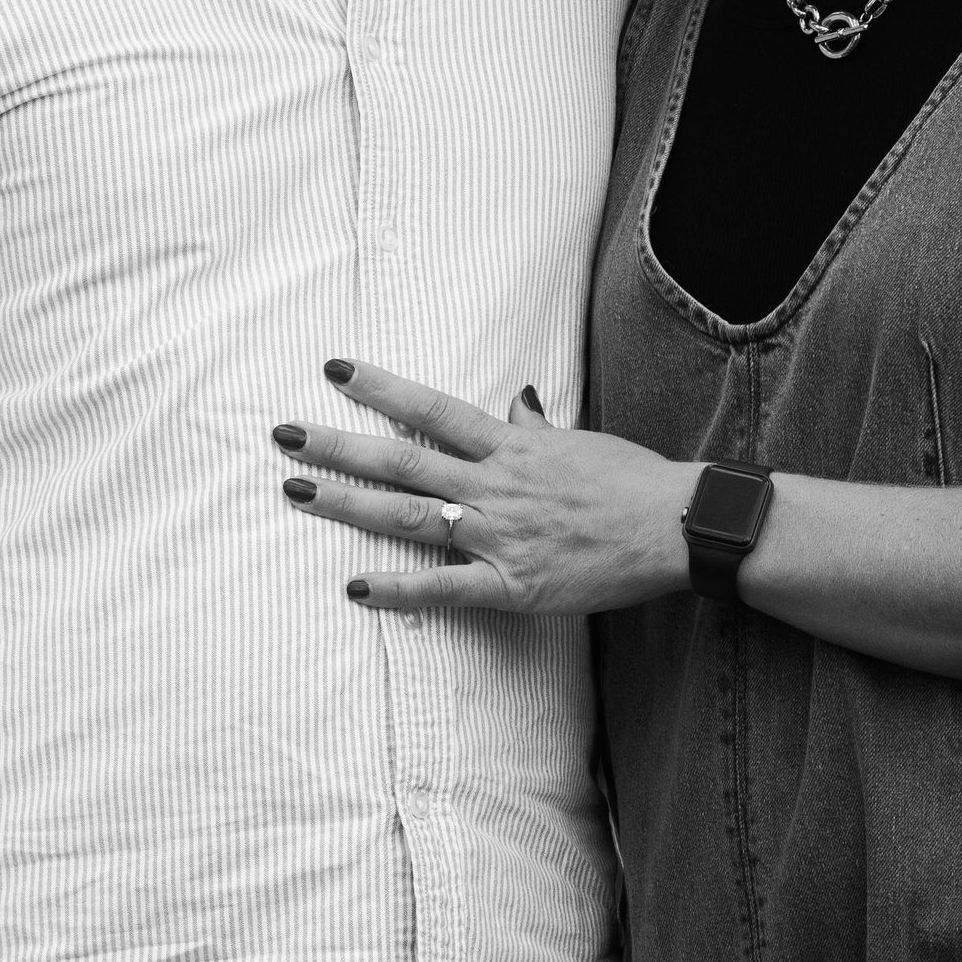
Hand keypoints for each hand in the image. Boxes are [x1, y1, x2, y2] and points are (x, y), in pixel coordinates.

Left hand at [276, 359, 695, 616]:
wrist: (677, 528)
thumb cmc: (634, 481)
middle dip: (338, 446)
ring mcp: (499, 535)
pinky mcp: (512, 585)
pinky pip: (444, 589)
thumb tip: (516, 404)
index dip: (381, 388)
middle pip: (402, 459)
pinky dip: (398, 589)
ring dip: (350, 504)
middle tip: (284, 434)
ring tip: (297, 492)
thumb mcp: (581, 442)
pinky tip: (355, 585)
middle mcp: (495, 484)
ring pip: (410, 515)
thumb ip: (537, 429)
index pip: (432, 408)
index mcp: (512, 445)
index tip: (334, 371)